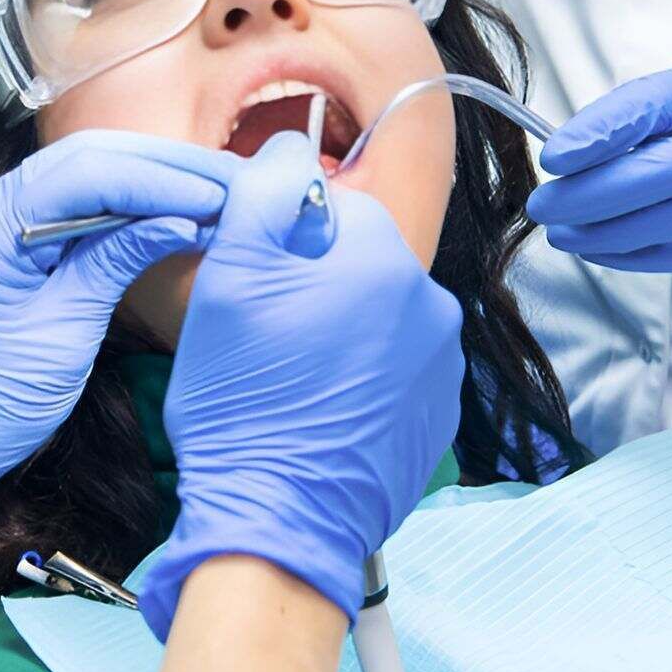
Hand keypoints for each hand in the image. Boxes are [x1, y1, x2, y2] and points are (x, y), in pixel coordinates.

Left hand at [0, 130, 238, 504]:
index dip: (158, 181)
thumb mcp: (66, 333)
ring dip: (149, 177)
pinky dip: (125, 200)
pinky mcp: (9, 235)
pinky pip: (75, 198)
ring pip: (84, 170)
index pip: (86, 174)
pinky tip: (169, 208)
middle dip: (161, 167)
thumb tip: (183, 218)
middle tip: (227, 180)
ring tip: (211, 190)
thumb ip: (117, 261)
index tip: (216, 196)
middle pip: (86, 157)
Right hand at [137, 131, 464, 639]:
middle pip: (359, 263)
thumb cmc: (246, 404)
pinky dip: (357, 381)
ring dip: (336, 333)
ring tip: (287, 379)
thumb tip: (291, 150)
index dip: (283, 241)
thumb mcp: (231, 277)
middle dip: (313, 286)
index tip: (255, 282)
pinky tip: (315, 409)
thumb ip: (265, 193)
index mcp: (387, 261)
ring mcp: (440, 369)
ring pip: (375, 317)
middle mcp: (431, 308)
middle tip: (264, 336)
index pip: (334, 209)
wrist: (276, 521)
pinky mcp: (434, 418)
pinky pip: (392, 371)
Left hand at [526, 55, 671, 270]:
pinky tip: (599, 251)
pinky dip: (634, 256)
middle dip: (591, 196)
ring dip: (606, 234)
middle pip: (659, 175)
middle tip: (545, 206)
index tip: (554, 157)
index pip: (650, 110)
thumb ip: (630, 113)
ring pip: (669, 222)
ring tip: (562, 233)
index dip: (598, 135)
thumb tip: (570, 152)